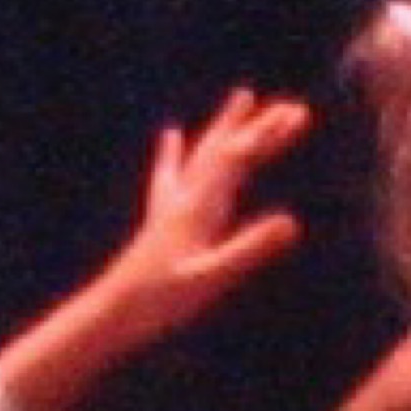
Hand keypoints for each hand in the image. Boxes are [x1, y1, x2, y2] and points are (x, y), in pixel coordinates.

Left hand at [86, 91, 312, 355]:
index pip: (237, 158)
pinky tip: (171, 136)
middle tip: (287, 105)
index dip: (267, 135)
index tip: (299, 114)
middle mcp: (184, 198)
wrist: (111, 313)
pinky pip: (172, 174)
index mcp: (198, 206)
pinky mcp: (160, 220)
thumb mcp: (211, 277)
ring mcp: (170, 206)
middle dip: (259, 125)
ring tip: (243, 96)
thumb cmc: (159, 300)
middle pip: (224, 149)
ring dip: (227, 125)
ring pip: (203, 154)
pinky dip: (175, 151)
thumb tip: (292, 223)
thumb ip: (249, 249)